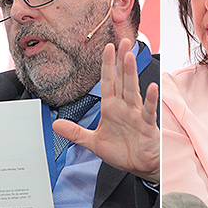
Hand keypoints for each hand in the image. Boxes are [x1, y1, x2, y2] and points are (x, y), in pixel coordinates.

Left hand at [53, 38, 159, 182]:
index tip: (108, 47)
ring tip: (129, 57)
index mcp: (111, 108)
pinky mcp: (147, 125)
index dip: (107, 65)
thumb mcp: (93, 142)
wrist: (139, 166)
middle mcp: (124, 107)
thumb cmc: (121, 151)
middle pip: (122, 80)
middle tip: (124, 40)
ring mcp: (136, 114)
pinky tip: (151, 87)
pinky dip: (151, 99)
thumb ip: (75, 132)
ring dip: (131, 74)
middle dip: (121, 61)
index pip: (108, 82)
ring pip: (133, 90)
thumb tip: (55, 124)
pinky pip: (148, 110)